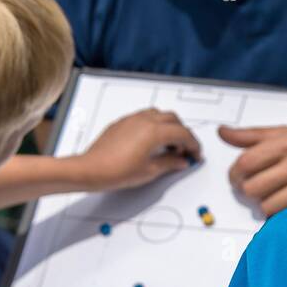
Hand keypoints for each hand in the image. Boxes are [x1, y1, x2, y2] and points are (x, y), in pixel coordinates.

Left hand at [74, 109, 201, 191]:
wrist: (91, 169)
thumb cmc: (116, 171)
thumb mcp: (149, 171)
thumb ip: (170, 163)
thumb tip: (181, 161)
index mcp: (155, 131)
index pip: (183, 133)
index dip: (193, 145)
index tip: (195, 155)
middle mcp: (145, 120)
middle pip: (173, 120)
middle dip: (182, 134)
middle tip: (184, 151)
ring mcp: (133, 119)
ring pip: (159, 115)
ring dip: (168, 126)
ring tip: (167, 146)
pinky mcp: (123, 123)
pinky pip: (144, 117)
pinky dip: (154, 125)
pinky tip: (151, 142)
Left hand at [220, 125, 286, 215]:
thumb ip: (253, 135)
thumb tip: (223, 132)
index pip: (245, 162)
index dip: (234, 173)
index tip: (236, 177)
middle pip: (251, 187)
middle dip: (246, 190)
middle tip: (251, 188)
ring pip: (264, 205)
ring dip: (263, 204)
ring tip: (271, 196)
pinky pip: (282, 216)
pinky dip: (278, 214)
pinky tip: (285, 204)